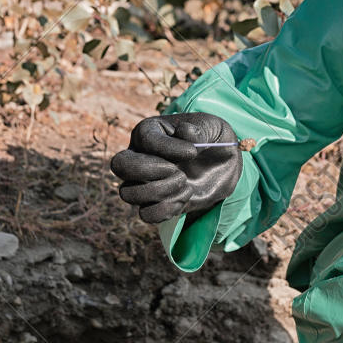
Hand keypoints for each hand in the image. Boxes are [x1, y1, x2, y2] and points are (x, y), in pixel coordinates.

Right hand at [109, 113, 242, 224]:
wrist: (222, 166)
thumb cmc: (213, 140)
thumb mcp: (214, 127)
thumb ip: (201, 129)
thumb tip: (185, 133)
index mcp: (149, 131)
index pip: (144, 139)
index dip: (167, 149)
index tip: (192, 153)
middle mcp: (138, 156)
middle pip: (120, 166)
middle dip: (150, 171)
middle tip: (177, 171)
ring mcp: (142, 182)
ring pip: (128, 193)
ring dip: (161, 191)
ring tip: (185, 183)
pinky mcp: (153, 203)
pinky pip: (146, 215)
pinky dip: (167, 210)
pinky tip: (185, 196)